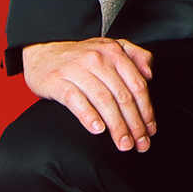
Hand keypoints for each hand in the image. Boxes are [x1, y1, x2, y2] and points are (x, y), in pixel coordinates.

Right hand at [21, 36, 156, 150]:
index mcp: (114, 52)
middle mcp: (97, 59)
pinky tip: (97, 130)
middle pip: (122, 96)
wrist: (42, 50)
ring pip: (103, 101)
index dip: (146, 110)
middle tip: (140, 144)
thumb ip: (135, 56)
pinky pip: (76, 100)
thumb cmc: (80, 55)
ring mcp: (76, 70)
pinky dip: (88, 116)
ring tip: (123, 144)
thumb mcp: (110, 47)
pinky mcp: (57, 80)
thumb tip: (150, 74)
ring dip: (116, 126)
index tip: (150, 129)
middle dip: (134, 124)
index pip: (137, 85)